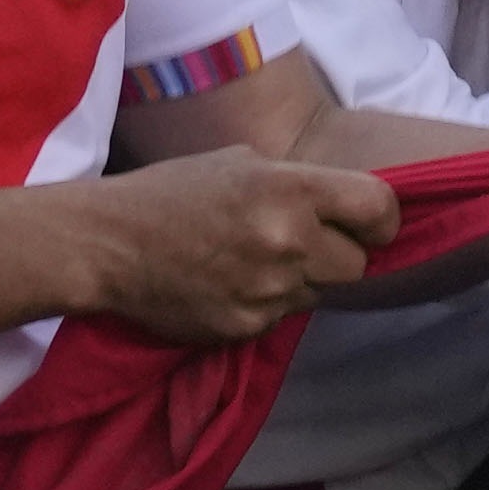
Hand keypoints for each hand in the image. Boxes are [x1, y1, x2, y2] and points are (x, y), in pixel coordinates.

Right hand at [64, 141, 396, 342]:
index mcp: (291, 190)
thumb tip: (339, 202)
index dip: (381, 220)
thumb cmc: (171, 192)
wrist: (108, 244)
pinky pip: (280, 317)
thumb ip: (296, 182)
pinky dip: (265, 304)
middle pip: (358, 265)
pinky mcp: (247, 327)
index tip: (367, 225)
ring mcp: (270, 291)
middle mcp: (289, 242)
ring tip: (255, 262)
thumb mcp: (240, 163)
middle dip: (339, 256)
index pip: (379, 210)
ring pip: (320, 294)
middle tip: (304, 245)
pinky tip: (228, 284)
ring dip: (301, 281)